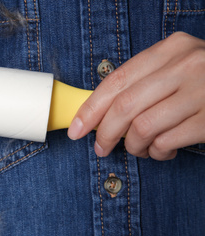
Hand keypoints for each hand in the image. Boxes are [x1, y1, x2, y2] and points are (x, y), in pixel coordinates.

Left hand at [68, 32, 204, 160]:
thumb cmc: (203, 81)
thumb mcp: (174, 69)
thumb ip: (142, 84)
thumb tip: (99, 112)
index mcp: (170, 49)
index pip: (116, 81)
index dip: (91, 108)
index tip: (77, 128)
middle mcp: (186, 65)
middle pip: (125, 106)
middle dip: (105, 133)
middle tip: (101, 147)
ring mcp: (202, 91)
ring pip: (143, 127)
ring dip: (134, 146)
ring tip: (139, 148)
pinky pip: (167, 142)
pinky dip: (156, 152)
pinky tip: (162, 150)